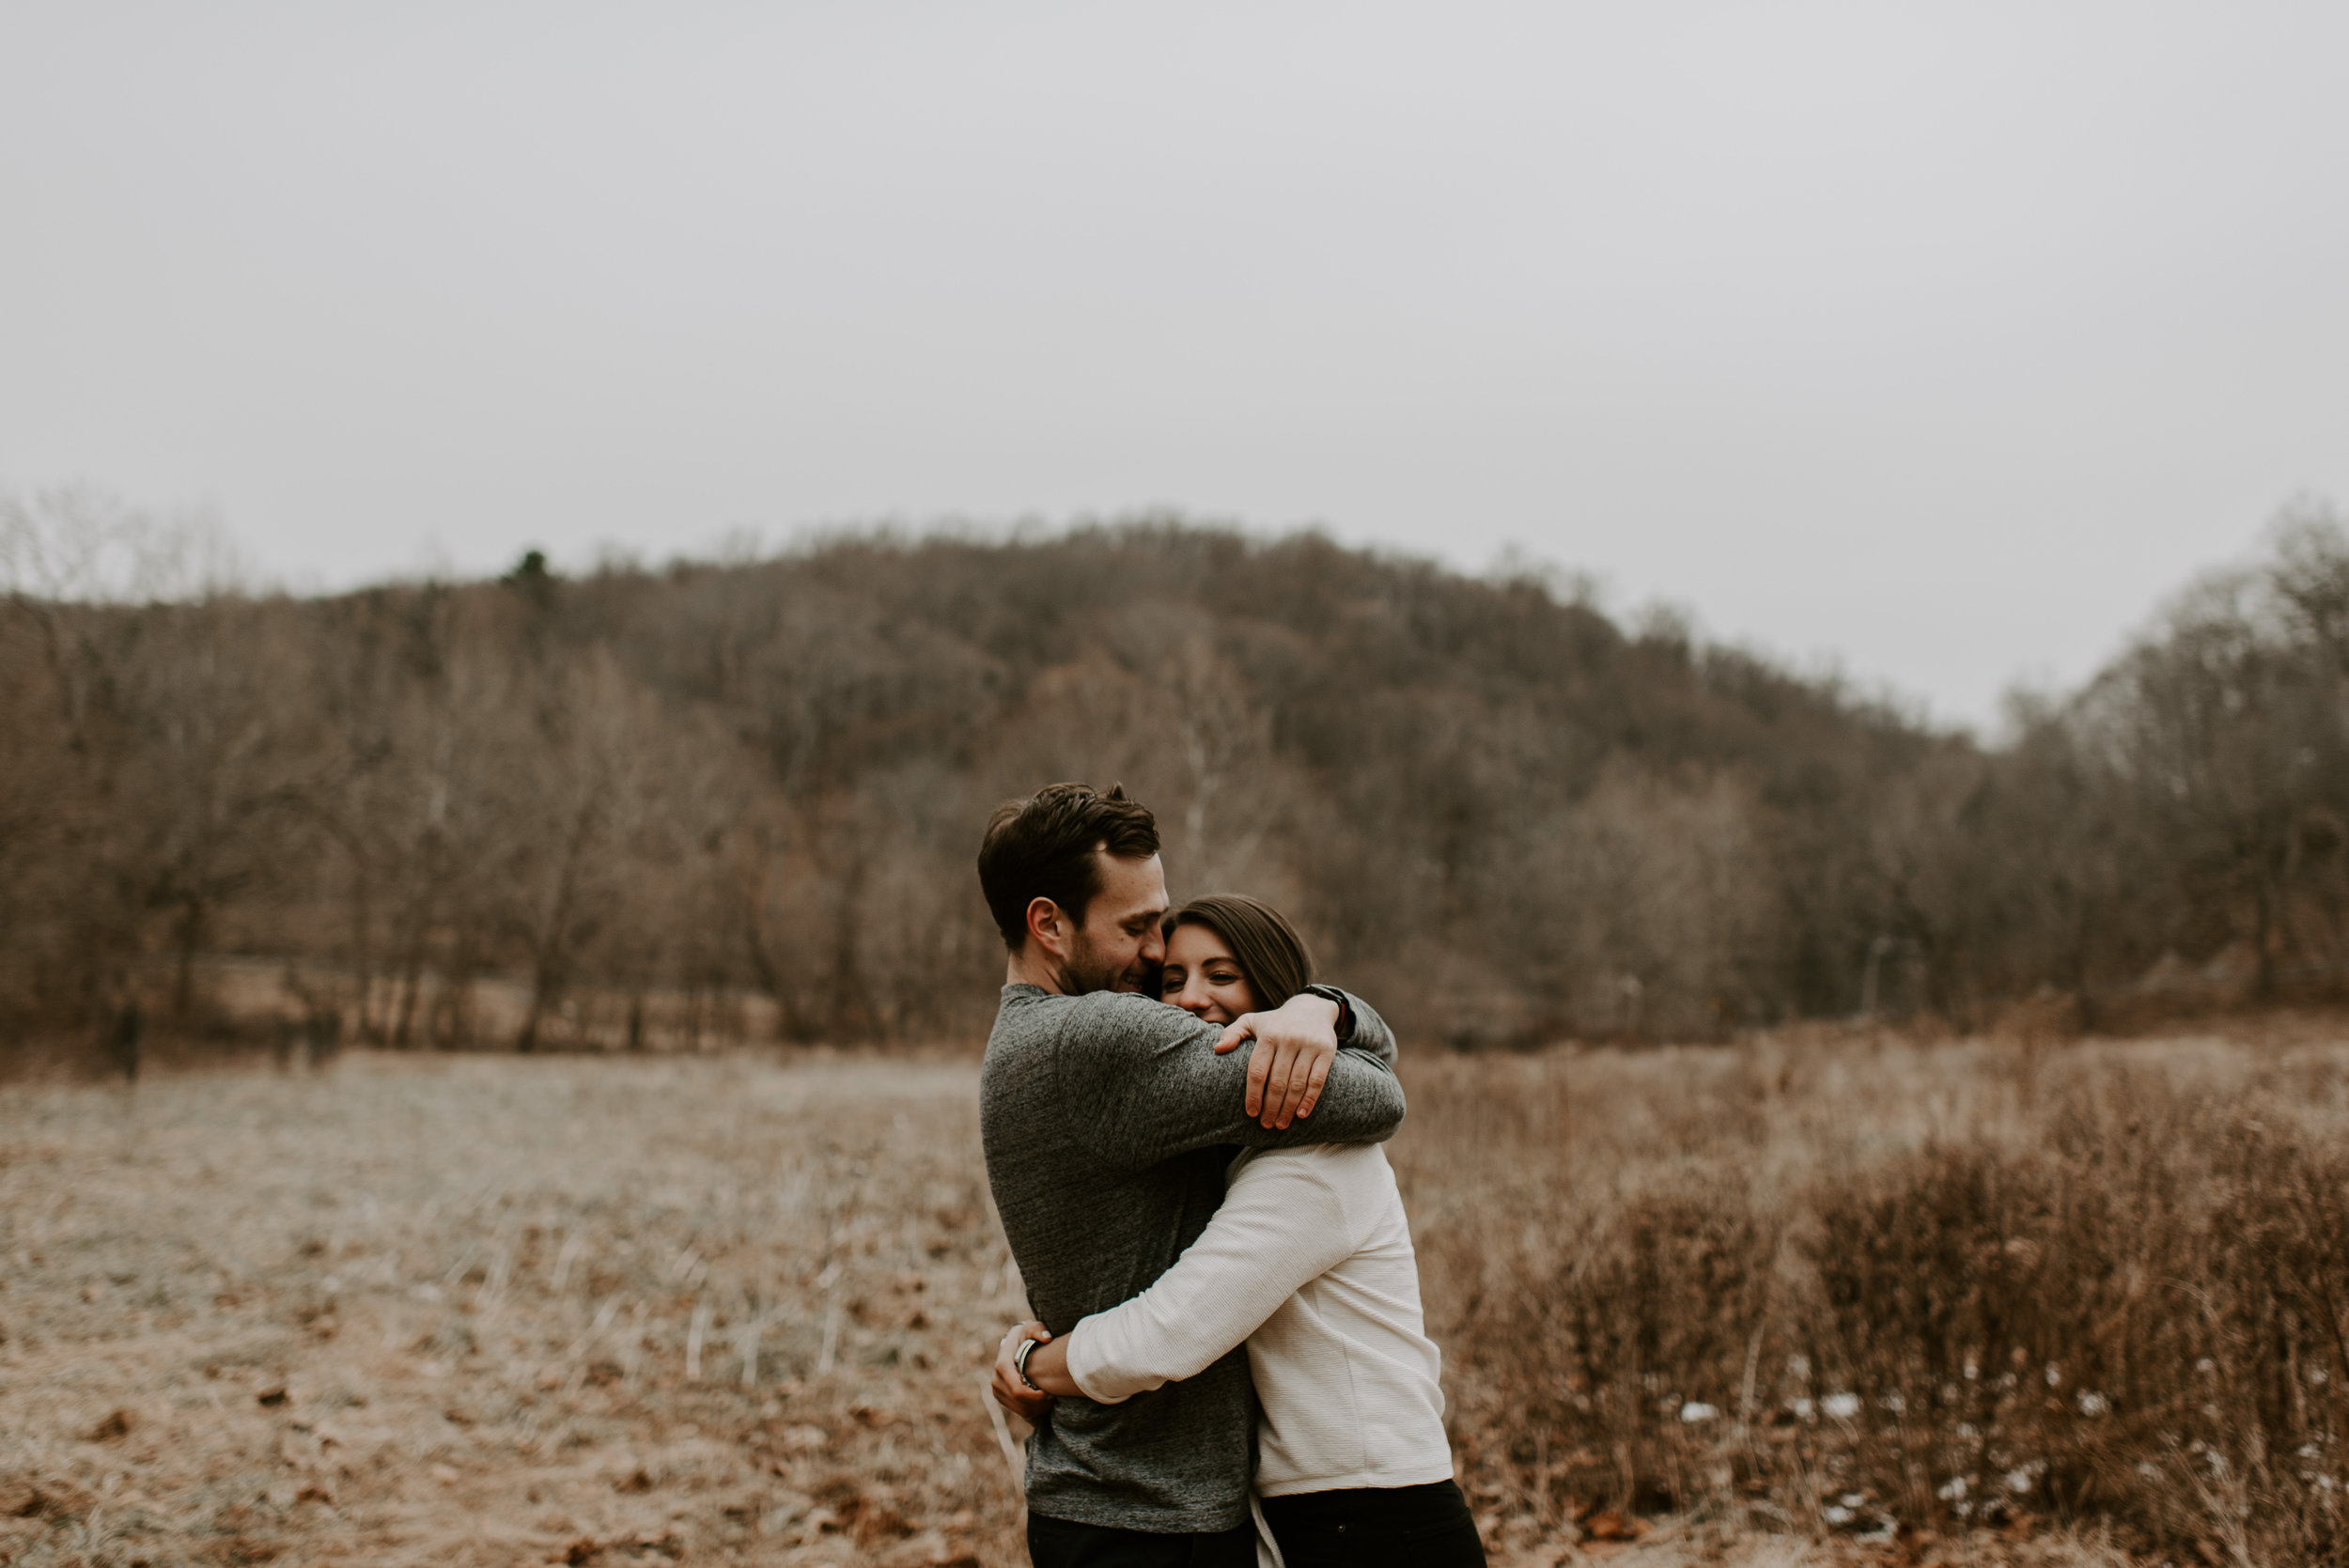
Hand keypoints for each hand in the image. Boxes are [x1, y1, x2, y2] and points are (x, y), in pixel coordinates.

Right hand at [991, 1321, 1054, 1423]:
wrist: (1014, 1344)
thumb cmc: (1026, 1336)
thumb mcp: (1031, 1329)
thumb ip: (1039, 1330)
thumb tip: (1047, 1338)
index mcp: (1002, 1366)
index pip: (1018, 1390)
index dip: (1035, 1396)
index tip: (1050, 1392)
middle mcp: (996, 1381)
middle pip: (1020, 1403)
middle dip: (1038, 1403)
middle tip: (1053, 1396)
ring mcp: (998, 1391)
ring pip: (1021, 1410)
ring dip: (1038, 1408)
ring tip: (1050, 1398)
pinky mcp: (1002, 1398)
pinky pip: (1020, 1412)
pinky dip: (1034, 1411)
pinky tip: (1044, 1401)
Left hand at [1215, 991, 1339, 1128]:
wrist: (1312, 1008)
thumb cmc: (1276, 1021)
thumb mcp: (1252, 1021)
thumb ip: (1232, 1033)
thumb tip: (1217, 1049)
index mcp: (1268, 1035)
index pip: (1257, 1071)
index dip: (1254, 1095)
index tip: (1251, 1113)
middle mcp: (1288, 1040)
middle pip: (1277, 1082)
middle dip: (1271, 1107)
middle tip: (1266, 1124)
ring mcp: (1309, 1045)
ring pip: (1297, 1084)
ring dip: (1288, 1108)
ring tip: (1281, 1124)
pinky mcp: (1327, 1051)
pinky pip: (1317, 1080)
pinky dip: (1309, 1100)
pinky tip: (1301, 1114)